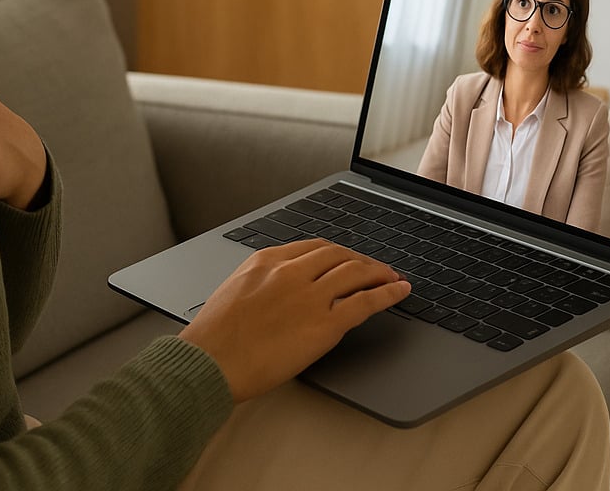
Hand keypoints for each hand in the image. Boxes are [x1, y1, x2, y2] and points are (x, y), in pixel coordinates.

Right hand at [179, 240, 410, 401]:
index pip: (313, 248)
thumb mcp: (234, 292)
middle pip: (338, 256)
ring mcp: (310, 297)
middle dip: (361, 261)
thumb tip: (278, 292)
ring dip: (379, 272)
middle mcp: (292, 272)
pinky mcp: (325, 325)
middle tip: (375, 268)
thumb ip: (261, 284)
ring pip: (356, 273)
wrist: (210, 361)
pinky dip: (388, 293)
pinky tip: (399, 292)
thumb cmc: (214, 338)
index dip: (337, 254)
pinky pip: (365, 303)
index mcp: (267, 261)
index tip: (346, 259)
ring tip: (393, 277)